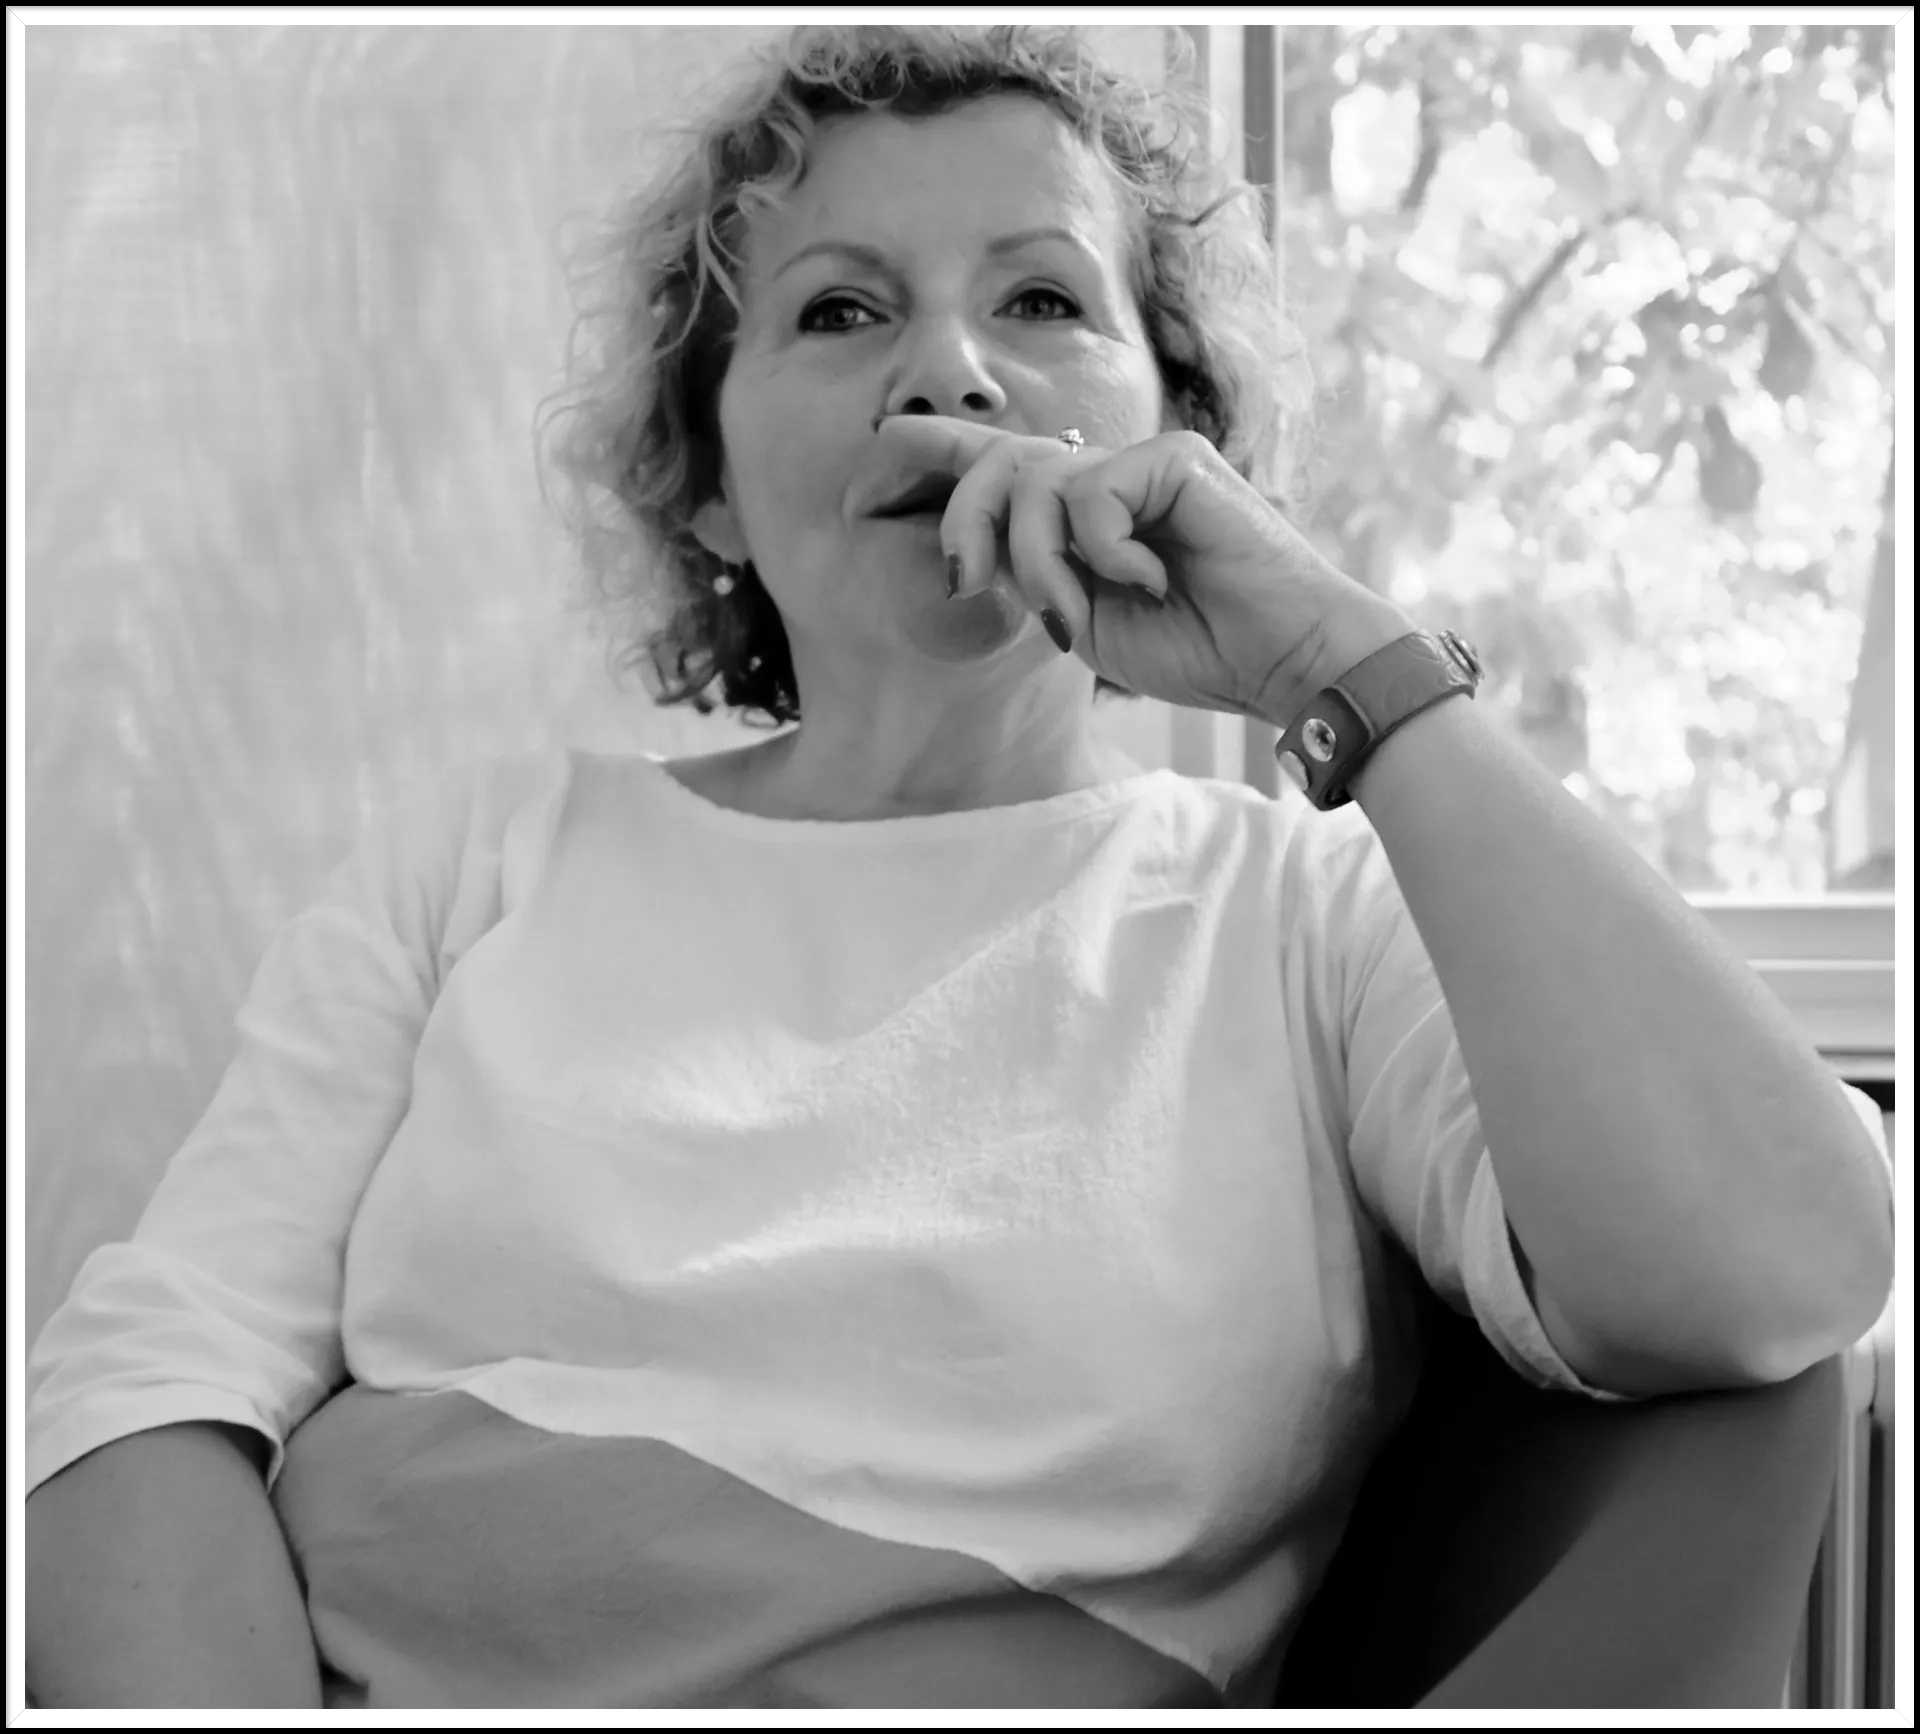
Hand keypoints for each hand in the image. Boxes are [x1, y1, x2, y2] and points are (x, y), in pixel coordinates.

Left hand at [875, 415, 1416, 722]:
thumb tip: (981, 554)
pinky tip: (1153, 580)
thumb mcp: (1090, 622)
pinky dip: (1105, 553)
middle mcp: (1103, 475)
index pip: (988, 465)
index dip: (924, 458)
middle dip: (962, 524)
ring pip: (1034, 485)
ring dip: (1041, 564)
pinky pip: (1091, 495)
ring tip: (1083, 610)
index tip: (864, 483)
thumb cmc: (1201, 649)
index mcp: (1079, 512)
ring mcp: (1138, 460)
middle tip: (966, 581)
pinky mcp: (1172, 458)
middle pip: (993, 461)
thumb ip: (1037, 579)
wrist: (1283, 660)